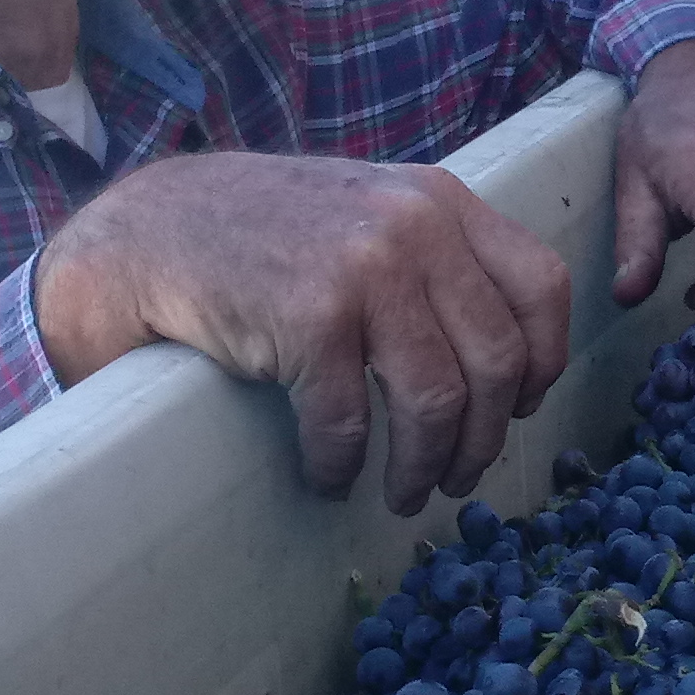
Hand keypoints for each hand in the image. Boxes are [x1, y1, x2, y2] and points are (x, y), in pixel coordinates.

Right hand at [32, 154, 571, 513]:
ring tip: (403, 494)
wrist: (150, 231)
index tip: (520, 407)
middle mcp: (415, 226)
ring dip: (422, 467)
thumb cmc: (262, 235)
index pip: (542, 286)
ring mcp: (364, 269)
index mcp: (441, 201)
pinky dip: (341, 466)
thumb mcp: (369, 212)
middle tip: (457, 476)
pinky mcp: (310, 317)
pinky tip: (326, 477)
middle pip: (498, 359)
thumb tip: (505, 358)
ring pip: (436, 401)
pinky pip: (350, 422)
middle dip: (484, 437)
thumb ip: (436, 256)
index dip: (543, 363)